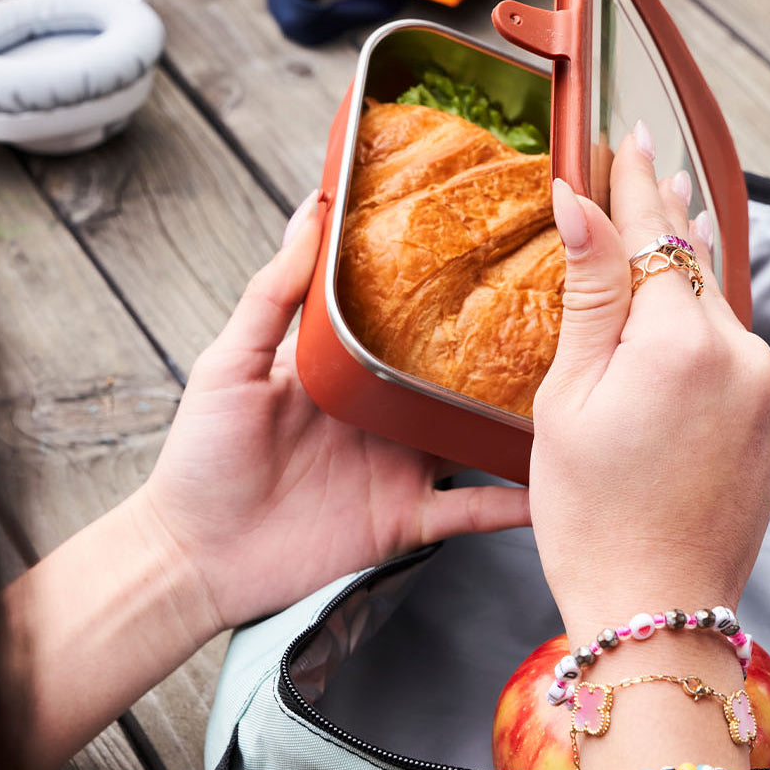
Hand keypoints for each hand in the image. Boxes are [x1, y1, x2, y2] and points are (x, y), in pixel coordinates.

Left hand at [137, 192, 529, 634]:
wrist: (194, 557)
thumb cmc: (202, 456)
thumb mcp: (230, 362)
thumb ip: (273, 293)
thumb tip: (310, 212)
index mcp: (348, 371)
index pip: (409, 324)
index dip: (448, 294)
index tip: (492, 251)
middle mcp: (383, 414)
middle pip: (455, 378)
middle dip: (504, 353)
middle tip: (560, 317)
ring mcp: (399, 466)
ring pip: (475, 437)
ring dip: (518, 421)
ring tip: (575, 391)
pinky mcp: (406, 518)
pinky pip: (471, 512)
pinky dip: (513, 505)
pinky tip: (551, 488)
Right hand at [529, 127, 769, 632]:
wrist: (656, 607)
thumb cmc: (592, 514)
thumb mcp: (570, 396)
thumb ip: (590, 293)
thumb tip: (582, 205)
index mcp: (682, 344)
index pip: (657, 235)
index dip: (637, 182)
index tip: (630, 135)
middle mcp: (743, 356)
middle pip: (695, 265)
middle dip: (669, 214)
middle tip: (652, 159)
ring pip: (718, 310)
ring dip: (689, 275)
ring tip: (672, 223)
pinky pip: (740, 352)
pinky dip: (710, 330)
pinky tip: (686, 321)